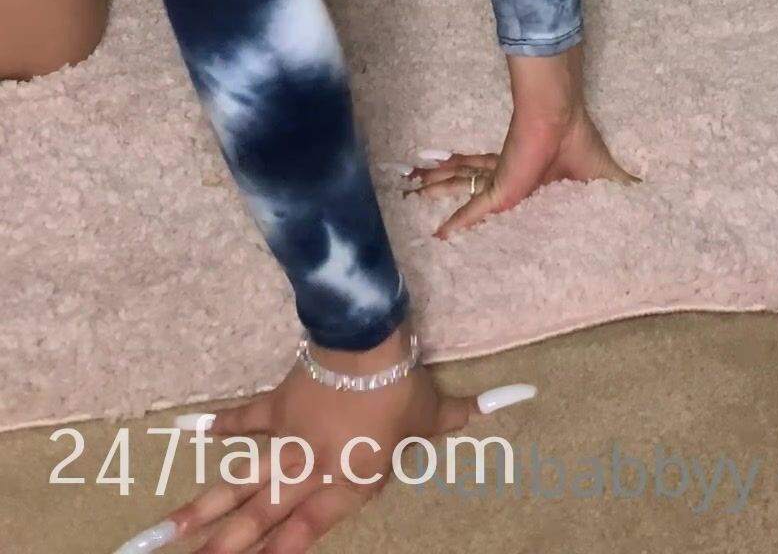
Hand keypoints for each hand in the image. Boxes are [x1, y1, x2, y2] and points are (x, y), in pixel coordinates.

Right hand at [120, 327, 532, 552]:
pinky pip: (245, 421)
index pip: (307, 534)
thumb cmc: (404, 388)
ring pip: (240, 482)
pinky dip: (218, 426)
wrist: (367, 347)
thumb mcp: (437, 411)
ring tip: (163, 534)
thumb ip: (466, 416)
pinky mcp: (277, 407)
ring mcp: (288, 442)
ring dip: (202, 508)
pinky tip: (187, 433)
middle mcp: (310, 473)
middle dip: (224, 547)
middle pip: (260, 519)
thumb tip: (509, 401)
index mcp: (348, 486)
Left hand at [407, 104, 640, 239]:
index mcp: (528, 175)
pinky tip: (441, 233)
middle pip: (471, 182)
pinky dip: (459, 221)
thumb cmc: (580, 144)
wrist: (564, 121)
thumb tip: (649, 196)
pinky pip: (475, 210)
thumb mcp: (603, 178)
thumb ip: (620, 188)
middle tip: (415, 190)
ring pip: (464, 188)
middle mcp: (508, 175)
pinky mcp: (501, 188)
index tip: (464, 198)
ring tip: (410, 190)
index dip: (480, 189)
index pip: (496, 183)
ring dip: (439, 190)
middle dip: (445, 186)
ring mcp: (502, 179)